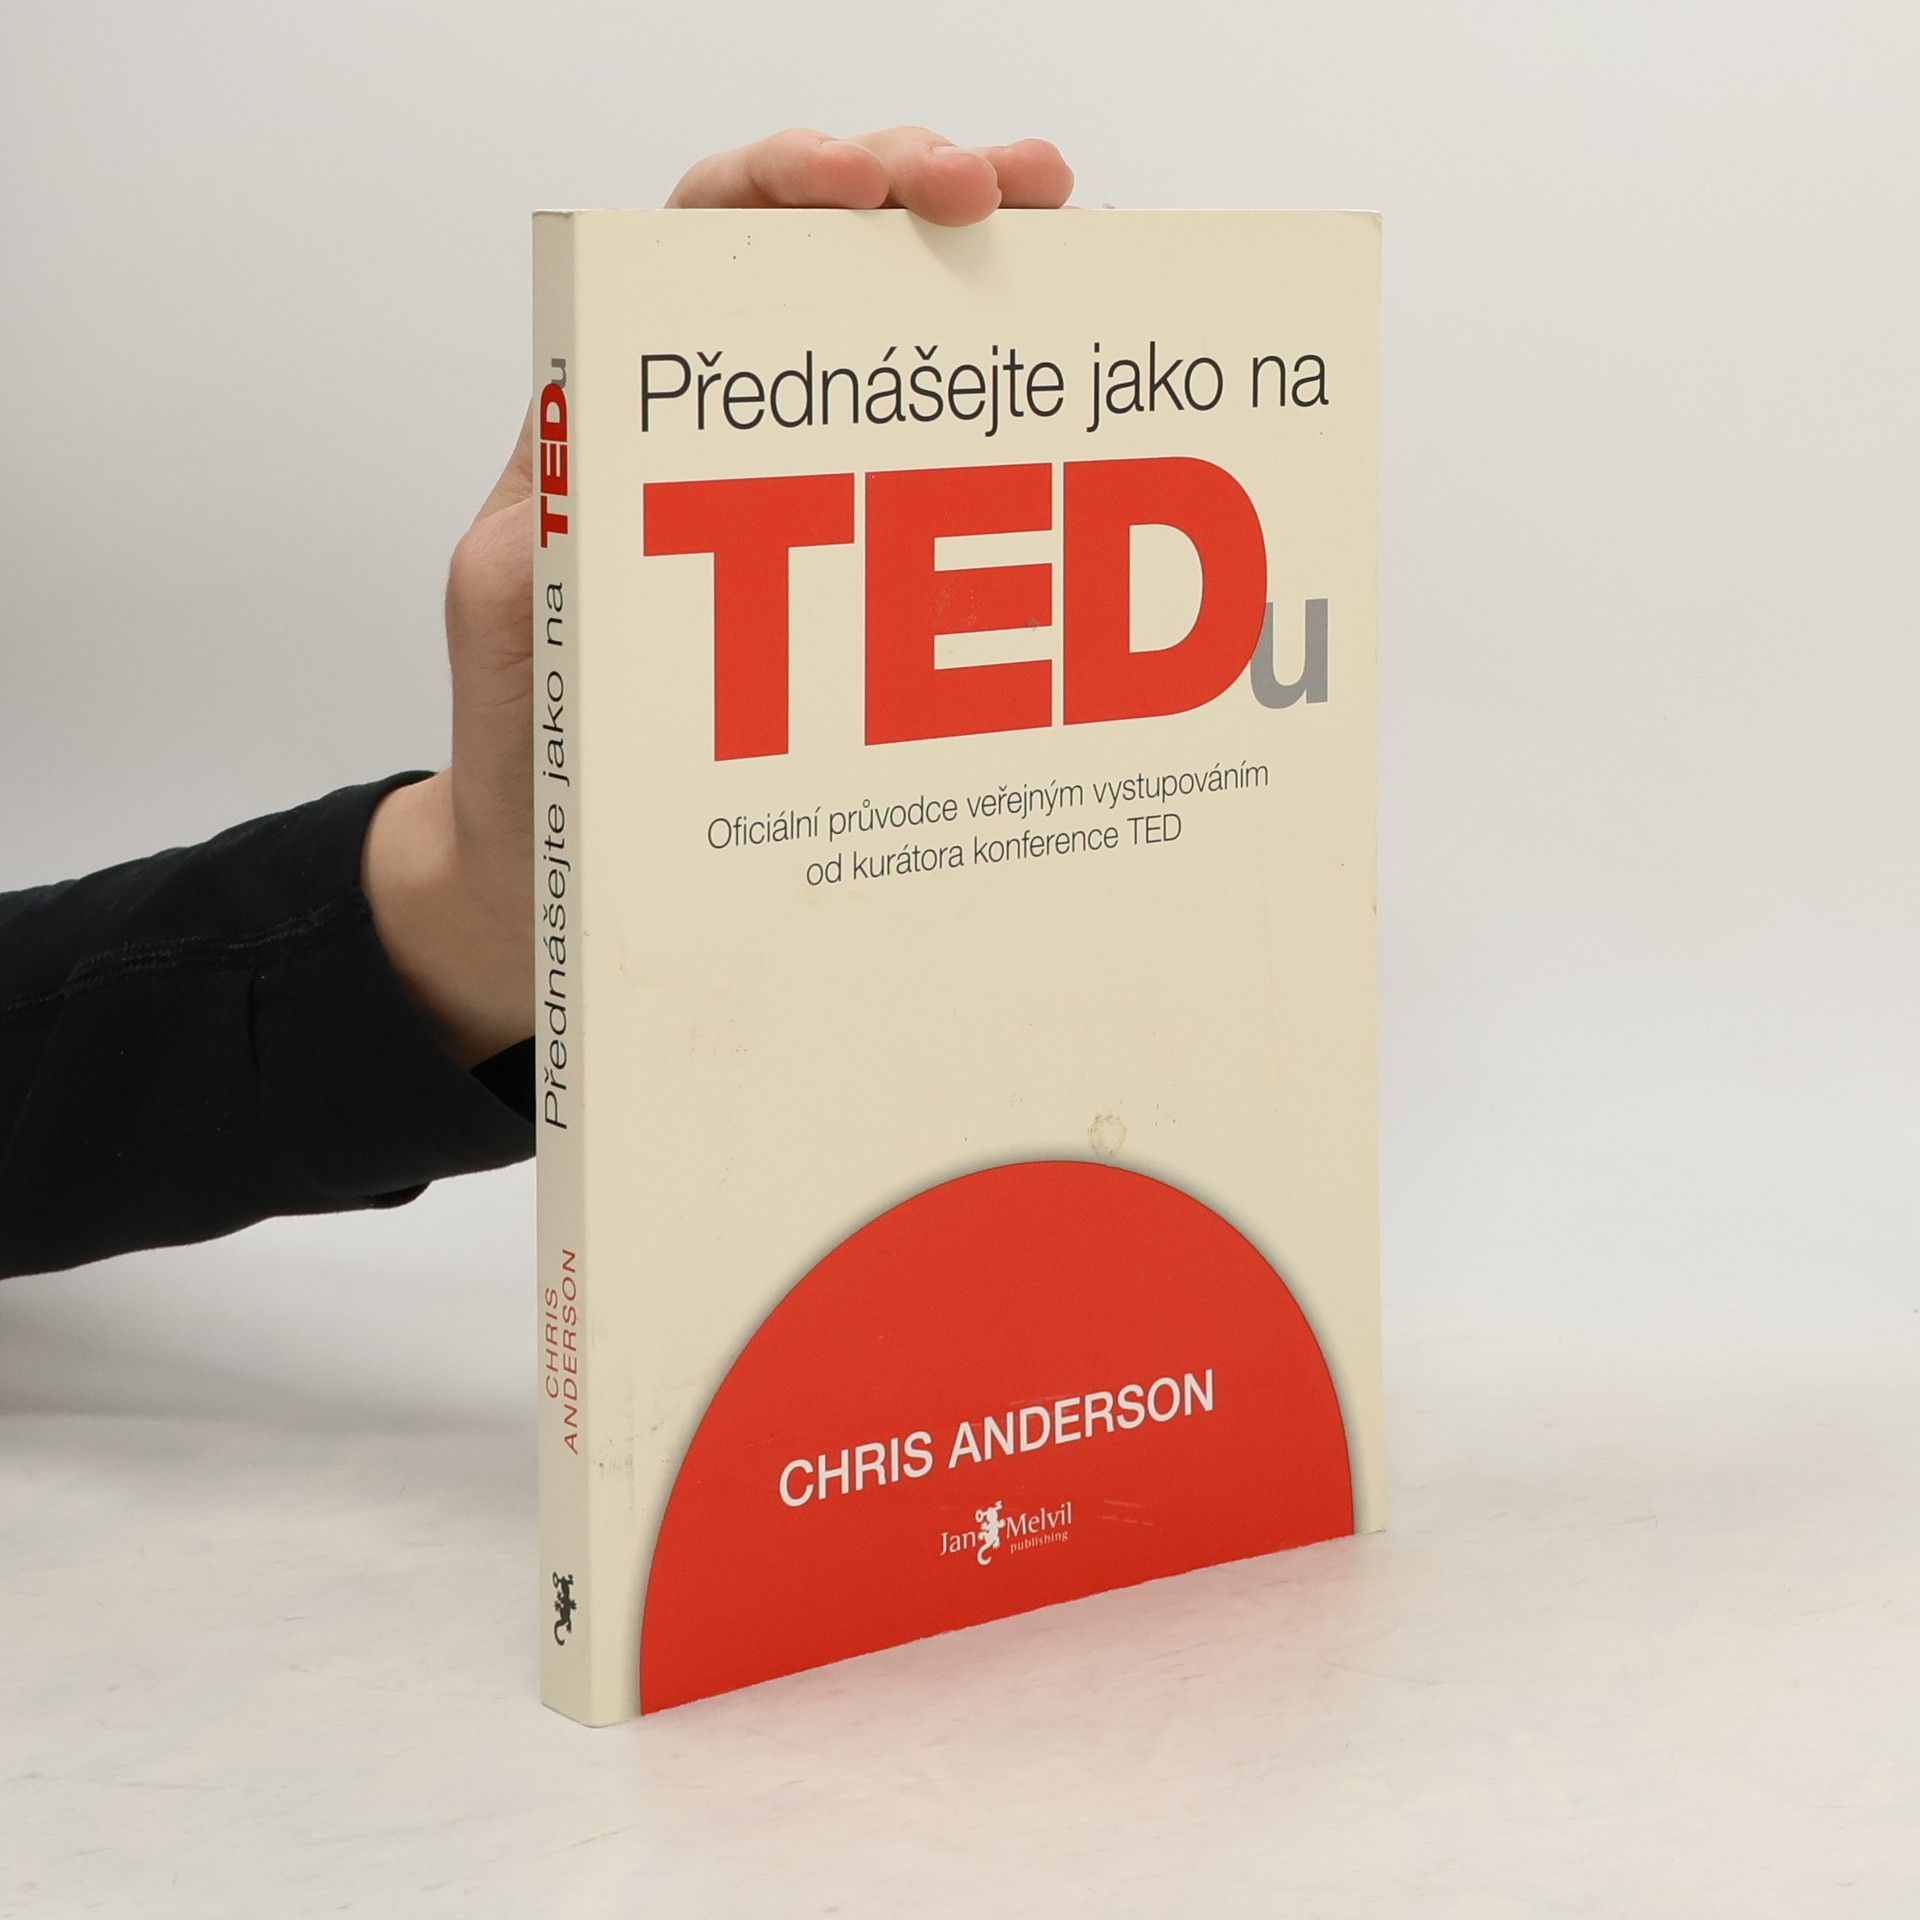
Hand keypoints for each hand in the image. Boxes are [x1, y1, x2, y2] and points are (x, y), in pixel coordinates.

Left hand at [363, 129, 1074, 1066]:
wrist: (555, 877)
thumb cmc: (528, 752)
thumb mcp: (518, 617)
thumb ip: (555, 523)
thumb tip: (617, 444)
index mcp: (620, 414)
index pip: (701, 240)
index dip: (782, 182)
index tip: (859, 182)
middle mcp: (717, 437)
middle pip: (821, 259)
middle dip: (915, 190)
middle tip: (1003, 188)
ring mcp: (798, 506)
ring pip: (894, 355)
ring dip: (981, 280)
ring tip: (1065, 241)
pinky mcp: (858, 585)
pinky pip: (935, 485)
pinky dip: (999, 431)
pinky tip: (1059, 409)